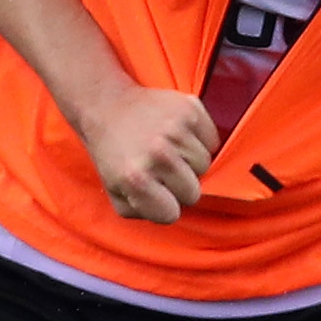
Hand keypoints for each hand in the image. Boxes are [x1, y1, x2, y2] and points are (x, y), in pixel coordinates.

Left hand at [70, 82, 217, 223]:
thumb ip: (144, 211)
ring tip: (167, 148)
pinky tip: (178, 135)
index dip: (164, 205)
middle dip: (178, 186)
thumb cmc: (113, 154)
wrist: (108, 105)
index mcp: (136, 178)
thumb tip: (173, 211)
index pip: (171, 214)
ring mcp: (176, 129)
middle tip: (160, 169)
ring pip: (204, 165)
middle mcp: (158, 153)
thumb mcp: (115, 193)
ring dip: (189, 162)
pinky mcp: (190, 108)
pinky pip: (212, 141)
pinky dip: (201, 141)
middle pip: (192, 192)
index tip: (154, 192)